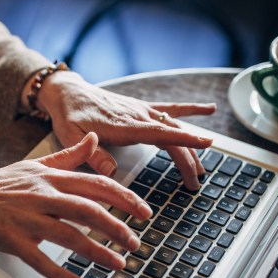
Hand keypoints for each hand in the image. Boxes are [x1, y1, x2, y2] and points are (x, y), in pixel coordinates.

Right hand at [0, 133, 151, 277]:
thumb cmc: (1, 184)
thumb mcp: (37, 165)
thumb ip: (69, 155)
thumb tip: (95, 139)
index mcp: (52, 178)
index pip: (96, 185)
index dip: (125, 198)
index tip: (144, 212)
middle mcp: (43, 196)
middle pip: (88, 210)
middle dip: (117, 227)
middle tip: (136, 242)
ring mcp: (28, 220)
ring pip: (70, 236)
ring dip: (97, 252)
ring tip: (118, 265)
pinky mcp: (14, 241)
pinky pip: (41, 261)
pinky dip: (61, 274)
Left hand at [31, 70, 215, 189]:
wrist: (67, 93)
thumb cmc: (69, 115)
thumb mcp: (71, 137)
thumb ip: (91, 154)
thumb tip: (112, 171)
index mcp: (124, 125)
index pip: (160, 133)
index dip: (184, 140)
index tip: (207, 144)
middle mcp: (138, 116)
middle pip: (171, 137)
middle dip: (188, 159)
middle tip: (195, 184)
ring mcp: (142, 111)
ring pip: (174, 128)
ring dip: (190, 146)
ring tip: (200, 169)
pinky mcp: (141, 108)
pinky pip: (170, 109)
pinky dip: (190, 109)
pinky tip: (210, 109)